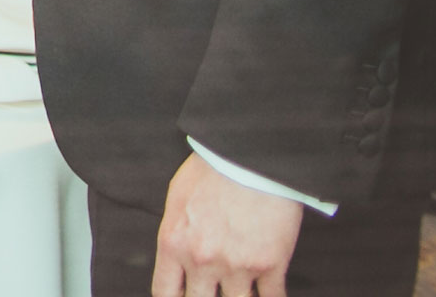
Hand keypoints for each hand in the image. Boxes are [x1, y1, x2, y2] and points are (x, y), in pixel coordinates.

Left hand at [151, 154, 303, 296]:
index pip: (165, 293)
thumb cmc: (213, 168)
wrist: (250, 153)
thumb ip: (176, 234)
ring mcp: (237, 265)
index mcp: (174, 243)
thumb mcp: (177, 199)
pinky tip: (269, 291)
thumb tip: (178, 257)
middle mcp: (202, 260)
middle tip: (215, 289)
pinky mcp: (270, 263)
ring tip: (242, 288)